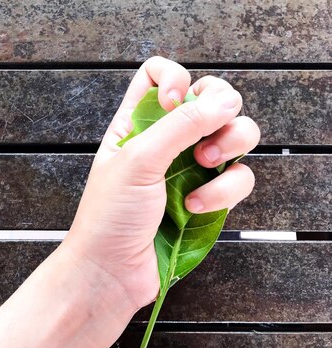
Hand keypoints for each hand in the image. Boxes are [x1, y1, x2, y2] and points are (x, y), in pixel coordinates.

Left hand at [63, 57, 260, 312]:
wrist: (112, 271)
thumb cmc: (109, 216)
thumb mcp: (137, 159)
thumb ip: (180, 125)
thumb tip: (224, 100)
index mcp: (136, 122)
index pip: (160, 75)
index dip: (175, 77)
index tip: (175, 101)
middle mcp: (166, 139)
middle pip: (211, 97)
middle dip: (219, 110)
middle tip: (202, 136)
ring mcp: (190, 168)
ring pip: (236, 134)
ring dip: (228, 146)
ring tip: (202, 166)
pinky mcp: (210, 197)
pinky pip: (239, 177)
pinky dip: (224, 190)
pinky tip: (195, 206)